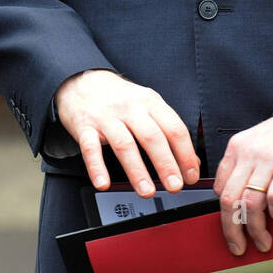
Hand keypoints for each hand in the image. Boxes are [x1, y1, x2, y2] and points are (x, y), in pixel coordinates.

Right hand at [54, 69, 199, 194]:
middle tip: (175, 186)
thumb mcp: (147, 105)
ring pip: (125, 145)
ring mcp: (106, 117)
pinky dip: (97, 167)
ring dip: (137, 171)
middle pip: (152, 137)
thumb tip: (191, 161)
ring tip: (147, 191)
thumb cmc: (119, 98)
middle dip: (166, 164)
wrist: (81, 82)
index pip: (174, 129)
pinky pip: (91, 148)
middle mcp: (130, 108)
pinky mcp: (84, 127)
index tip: (191, 175)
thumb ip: (167, 130)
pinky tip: (104, 183)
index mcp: (150, 102)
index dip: (186, 154)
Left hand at [213, 115, 272, 255]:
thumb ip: (242, 166)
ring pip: (250, 204)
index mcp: (236, 149)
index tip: (232, 228)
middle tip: (239, 247)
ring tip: (264, 242)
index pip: (219, 188)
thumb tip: (235, 200)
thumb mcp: (254, 143)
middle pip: (229, 200)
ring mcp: (268, 161)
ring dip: (256, 229)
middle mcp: (248, 154)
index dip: (225, 213)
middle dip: (232, 230)